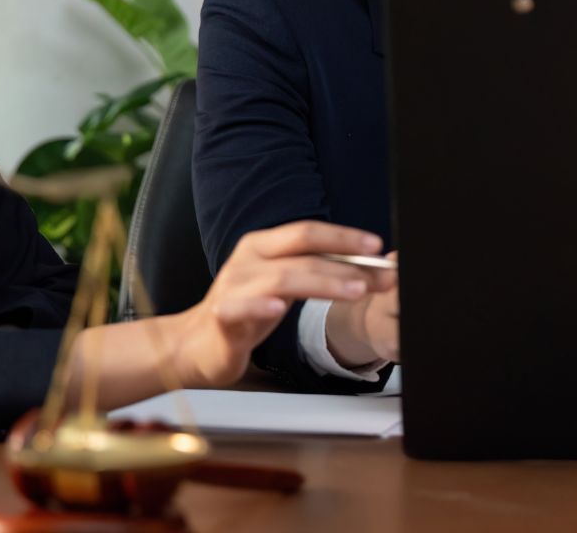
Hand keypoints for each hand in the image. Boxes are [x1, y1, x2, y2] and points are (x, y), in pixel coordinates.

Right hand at [173, 221, 392, 387]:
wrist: (198, 344)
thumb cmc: (249, 311)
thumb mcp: (285, 286)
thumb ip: (319, 273)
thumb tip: (371, 269)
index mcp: (263, 246)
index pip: (307, 232)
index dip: (343, 237)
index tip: (377, 246)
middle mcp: (247, 259)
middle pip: (300, 253)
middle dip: (344, 263)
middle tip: (379, 276)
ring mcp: (233, 286)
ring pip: (281, 278)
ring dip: (322, 283)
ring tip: (355, 292)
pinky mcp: (221, 316)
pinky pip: (240, 307)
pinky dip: (260, 306)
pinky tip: (278, 309)